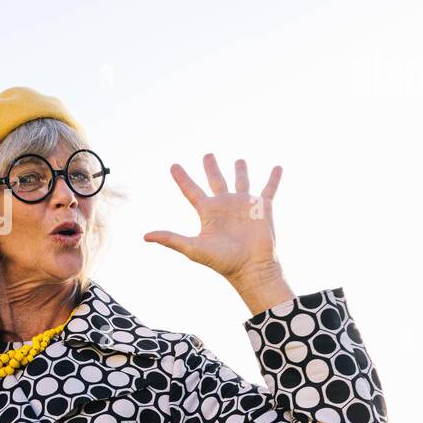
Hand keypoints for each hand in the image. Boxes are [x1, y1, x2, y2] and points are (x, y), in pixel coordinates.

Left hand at [143, 153, 284, 286]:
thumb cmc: (222, 260)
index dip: (182, 178)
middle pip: (216, 180)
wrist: (250, 267)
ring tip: (239, 160)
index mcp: (208, 212)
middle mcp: (225, 205)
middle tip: (208, 155)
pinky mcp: (262, 207)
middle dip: (211, 167)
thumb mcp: (193, 248)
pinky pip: (269, 188)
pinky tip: (278, 167)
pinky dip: (273, 178)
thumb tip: (145, 236)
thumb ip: (170, 239)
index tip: (173, 166)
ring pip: (241, 181)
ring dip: (241, 170)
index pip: (191, 190)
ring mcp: (244, 205)